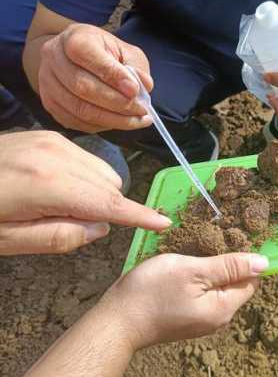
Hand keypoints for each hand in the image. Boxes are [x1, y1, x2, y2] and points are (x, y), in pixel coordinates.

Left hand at [0, 131, 171, 254]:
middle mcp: (57, 154)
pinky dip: (85, 177)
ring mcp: (53, 140)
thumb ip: (60, 238)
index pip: (107, 202)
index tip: (164, 222)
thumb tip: (99, 226)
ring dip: (96, 192)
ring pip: (102, 171)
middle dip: (105, 207)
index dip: (138, 215)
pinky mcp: (49, 134)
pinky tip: (57, 186)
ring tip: (58, 204)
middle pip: (109, 185)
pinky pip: (87, 159)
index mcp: (47, 184)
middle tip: (69, 223)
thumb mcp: (9, 241)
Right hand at [38, 24, 153, 132]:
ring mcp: (46, 82)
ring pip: (79, 108)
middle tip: (141, 110)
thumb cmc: (105, 54)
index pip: (87, 55)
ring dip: (113, 119)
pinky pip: (75, 121)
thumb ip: (136, 68)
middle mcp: (54, 58)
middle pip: (83, 87)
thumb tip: (143, 86)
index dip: (112, 75)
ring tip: (137, 120)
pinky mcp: (49, 103)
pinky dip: (101, 126)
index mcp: (73, 38)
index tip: (135, 90)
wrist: (76, 58)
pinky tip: (119, 122)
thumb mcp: (125, 52)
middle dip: (117, 103)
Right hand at [103, 252, 268, 348]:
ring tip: (194, 251)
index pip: (251, 280)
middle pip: (235, 283)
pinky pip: (202, 292)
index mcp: (223, 308)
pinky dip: (198, 277)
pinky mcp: (187, 316)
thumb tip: (264, 263)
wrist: (116, 321)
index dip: (244, 258)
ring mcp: (201, 319)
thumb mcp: (193, 271)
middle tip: (207, 241)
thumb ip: (229, 266)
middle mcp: (217, 318)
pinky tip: (184, 266)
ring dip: (210, 267)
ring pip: (217, 286)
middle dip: (226, 261)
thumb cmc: (152, 292)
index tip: (228, 239)